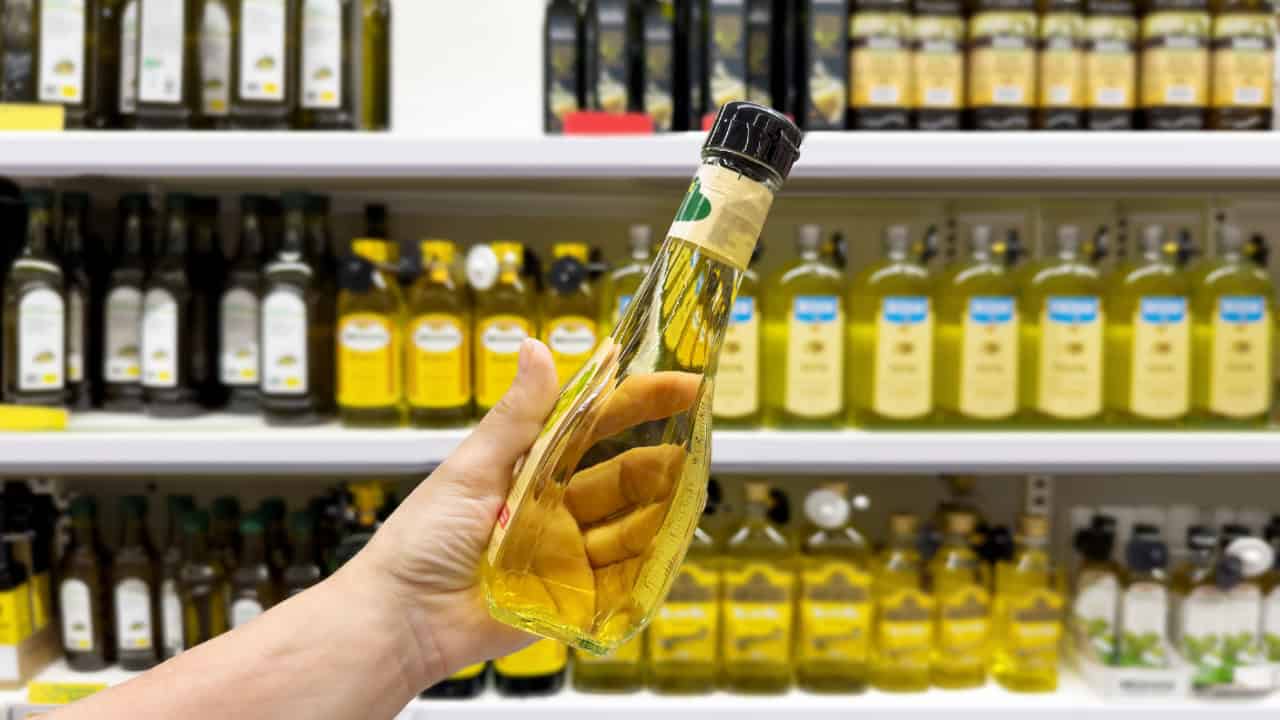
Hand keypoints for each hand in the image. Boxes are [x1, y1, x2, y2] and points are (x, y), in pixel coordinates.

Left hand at [350, 338, 699, 687]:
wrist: (402, 620)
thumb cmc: (422, 540)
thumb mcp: (472, 467)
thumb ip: (516, 416)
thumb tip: (535, 346)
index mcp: (531, 467)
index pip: (594, 426)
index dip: (636, 403)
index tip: (678, 384)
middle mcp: (555, 507)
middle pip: (621, 478)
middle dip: (660, 458)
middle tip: (697, 438)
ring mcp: (567, 553)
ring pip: (629, 526)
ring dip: (661, 508)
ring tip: (691, 490)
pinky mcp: (572, 598)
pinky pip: (620, 579)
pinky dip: (648, 563)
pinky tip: (670, 545)